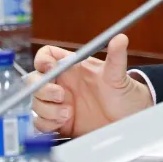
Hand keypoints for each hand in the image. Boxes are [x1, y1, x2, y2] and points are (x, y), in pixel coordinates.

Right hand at [29, 34, 152, 137]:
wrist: (128, 120)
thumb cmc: (123, 94)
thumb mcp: (119, 76)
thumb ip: (116, 57)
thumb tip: (120, 38)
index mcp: (72, 68)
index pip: (47, 56)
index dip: (42, 60)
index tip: (50, 69)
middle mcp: (62, 84)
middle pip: (34, 80)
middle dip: (42, 89)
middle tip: (61, 95)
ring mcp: (58, 103)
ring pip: (35, 102)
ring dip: (47, 109)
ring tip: (68, 113)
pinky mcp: (58, 123)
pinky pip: (40, 122)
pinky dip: (47, 123)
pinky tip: (63, 122)